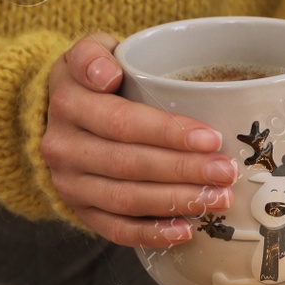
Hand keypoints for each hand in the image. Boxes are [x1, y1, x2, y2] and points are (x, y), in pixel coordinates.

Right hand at [41, 33, 236, 247]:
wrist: (57, 114)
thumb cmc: (93, 79)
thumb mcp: (90, 51)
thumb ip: (95, 54)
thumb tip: (107, 75)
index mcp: (68, 103)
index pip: (122, 122)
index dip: (168, 133)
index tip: (211, 137)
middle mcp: (63, 146)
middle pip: (129, 164)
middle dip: (184, 170)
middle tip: (227, 172)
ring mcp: (69, 182)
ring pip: (125, 199)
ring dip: (177, 202)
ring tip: (218, 198)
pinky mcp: (79, 210)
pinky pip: (115, 229)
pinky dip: (151, 234)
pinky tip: (186, 230)